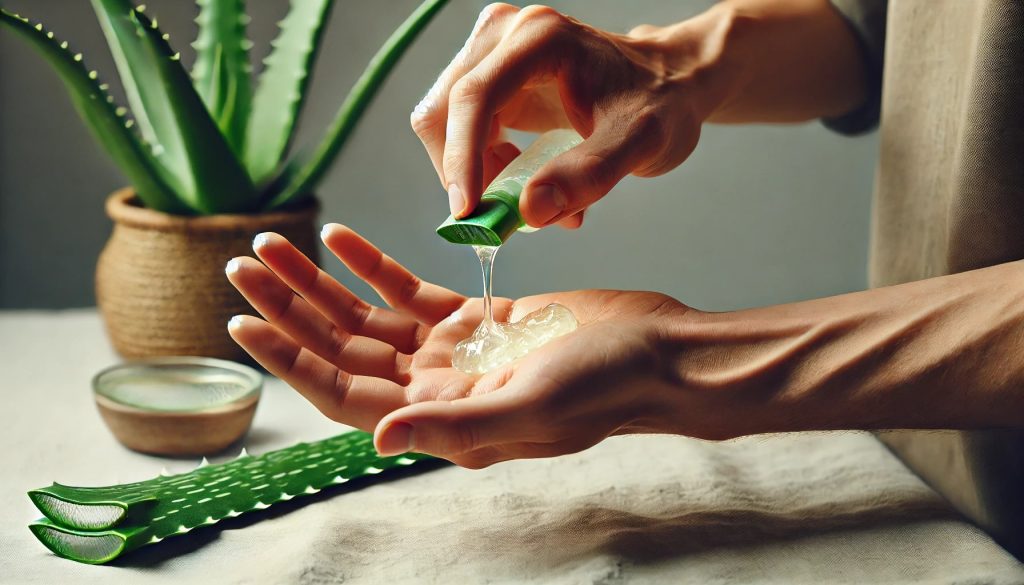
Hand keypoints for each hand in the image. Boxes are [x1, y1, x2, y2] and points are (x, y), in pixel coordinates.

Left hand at [226, 225, 695, 467]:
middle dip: (291, 308)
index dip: (292, 359)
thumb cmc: (607, 387)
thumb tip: (379, 436)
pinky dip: (372, 265)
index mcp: (442, 420)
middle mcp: (436, 390)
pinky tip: (341, 236)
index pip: (345, 393)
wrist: (658, 351)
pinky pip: (409, 291)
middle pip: (343, 349)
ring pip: (366, 317)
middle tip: (243, 265)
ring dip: (320, 282)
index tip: (245, 323)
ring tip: (275, 243)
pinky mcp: (475, 318)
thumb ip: (455, 425)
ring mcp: (453, 353)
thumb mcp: (534, 408)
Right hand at [412, 3, 721, 227]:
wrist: (670, 86)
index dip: (462, 157)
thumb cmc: (660, 105)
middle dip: (467, 173)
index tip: (468, 213)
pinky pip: (460, 132)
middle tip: (506, 219)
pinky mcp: (490, 80)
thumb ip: (588, 175)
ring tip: (534, 200)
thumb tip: (529, 210)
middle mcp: (506, 35)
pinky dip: (484, 169)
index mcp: (541, 38)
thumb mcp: (639, 144)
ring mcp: (493, 55)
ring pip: (444, 125)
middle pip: (445, 111)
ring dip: (477, 175)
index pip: (476, 96)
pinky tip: (528, 183)